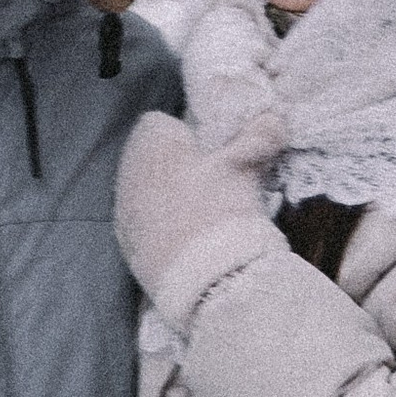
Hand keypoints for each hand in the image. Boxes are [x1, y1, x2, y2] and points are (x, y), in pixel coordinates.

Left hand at [114, 110, 265, 307]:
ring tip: (204, 214)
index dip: (188, 132)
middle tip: (215, 181)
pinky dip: (163, 228)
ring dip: (169, 197)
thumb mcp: (247, 165)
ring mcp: (123, 212)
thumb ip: (260, 135)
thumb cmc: (220, 207)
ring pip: (146, 193)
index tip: (215, 150)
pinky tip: (190, 241)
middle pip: (152, 159)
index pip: (160, 122)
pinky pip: (144, 226)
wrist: (202, 278)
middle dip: (178, 165)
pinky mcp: (127, 247)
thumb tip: (273, 118)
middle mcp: (126, 172)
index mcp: (149, 142)